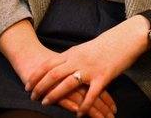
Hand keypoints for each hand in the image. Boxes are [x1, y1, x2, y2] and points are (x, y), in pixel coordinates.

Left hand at [26, 17, 147, 116]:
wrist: (123, 40)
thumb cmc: (102, 46)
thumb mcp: (81, 50)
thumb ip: (70, 58)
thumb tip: (58, 65)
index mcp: (71, 54)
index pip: (47, 65)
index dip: (36, 76)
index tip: (27, 85)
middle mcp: (77, 61)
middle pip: (53, 74)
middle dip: (40, 86)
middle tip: (32, 97)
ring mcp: (89, 69)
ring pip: (68, 84)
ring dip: (55, 95)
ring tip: (46, 104)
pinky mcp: (103, 77)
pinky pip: (91, 94)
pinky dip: (84, 106)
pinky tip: (78, 114)